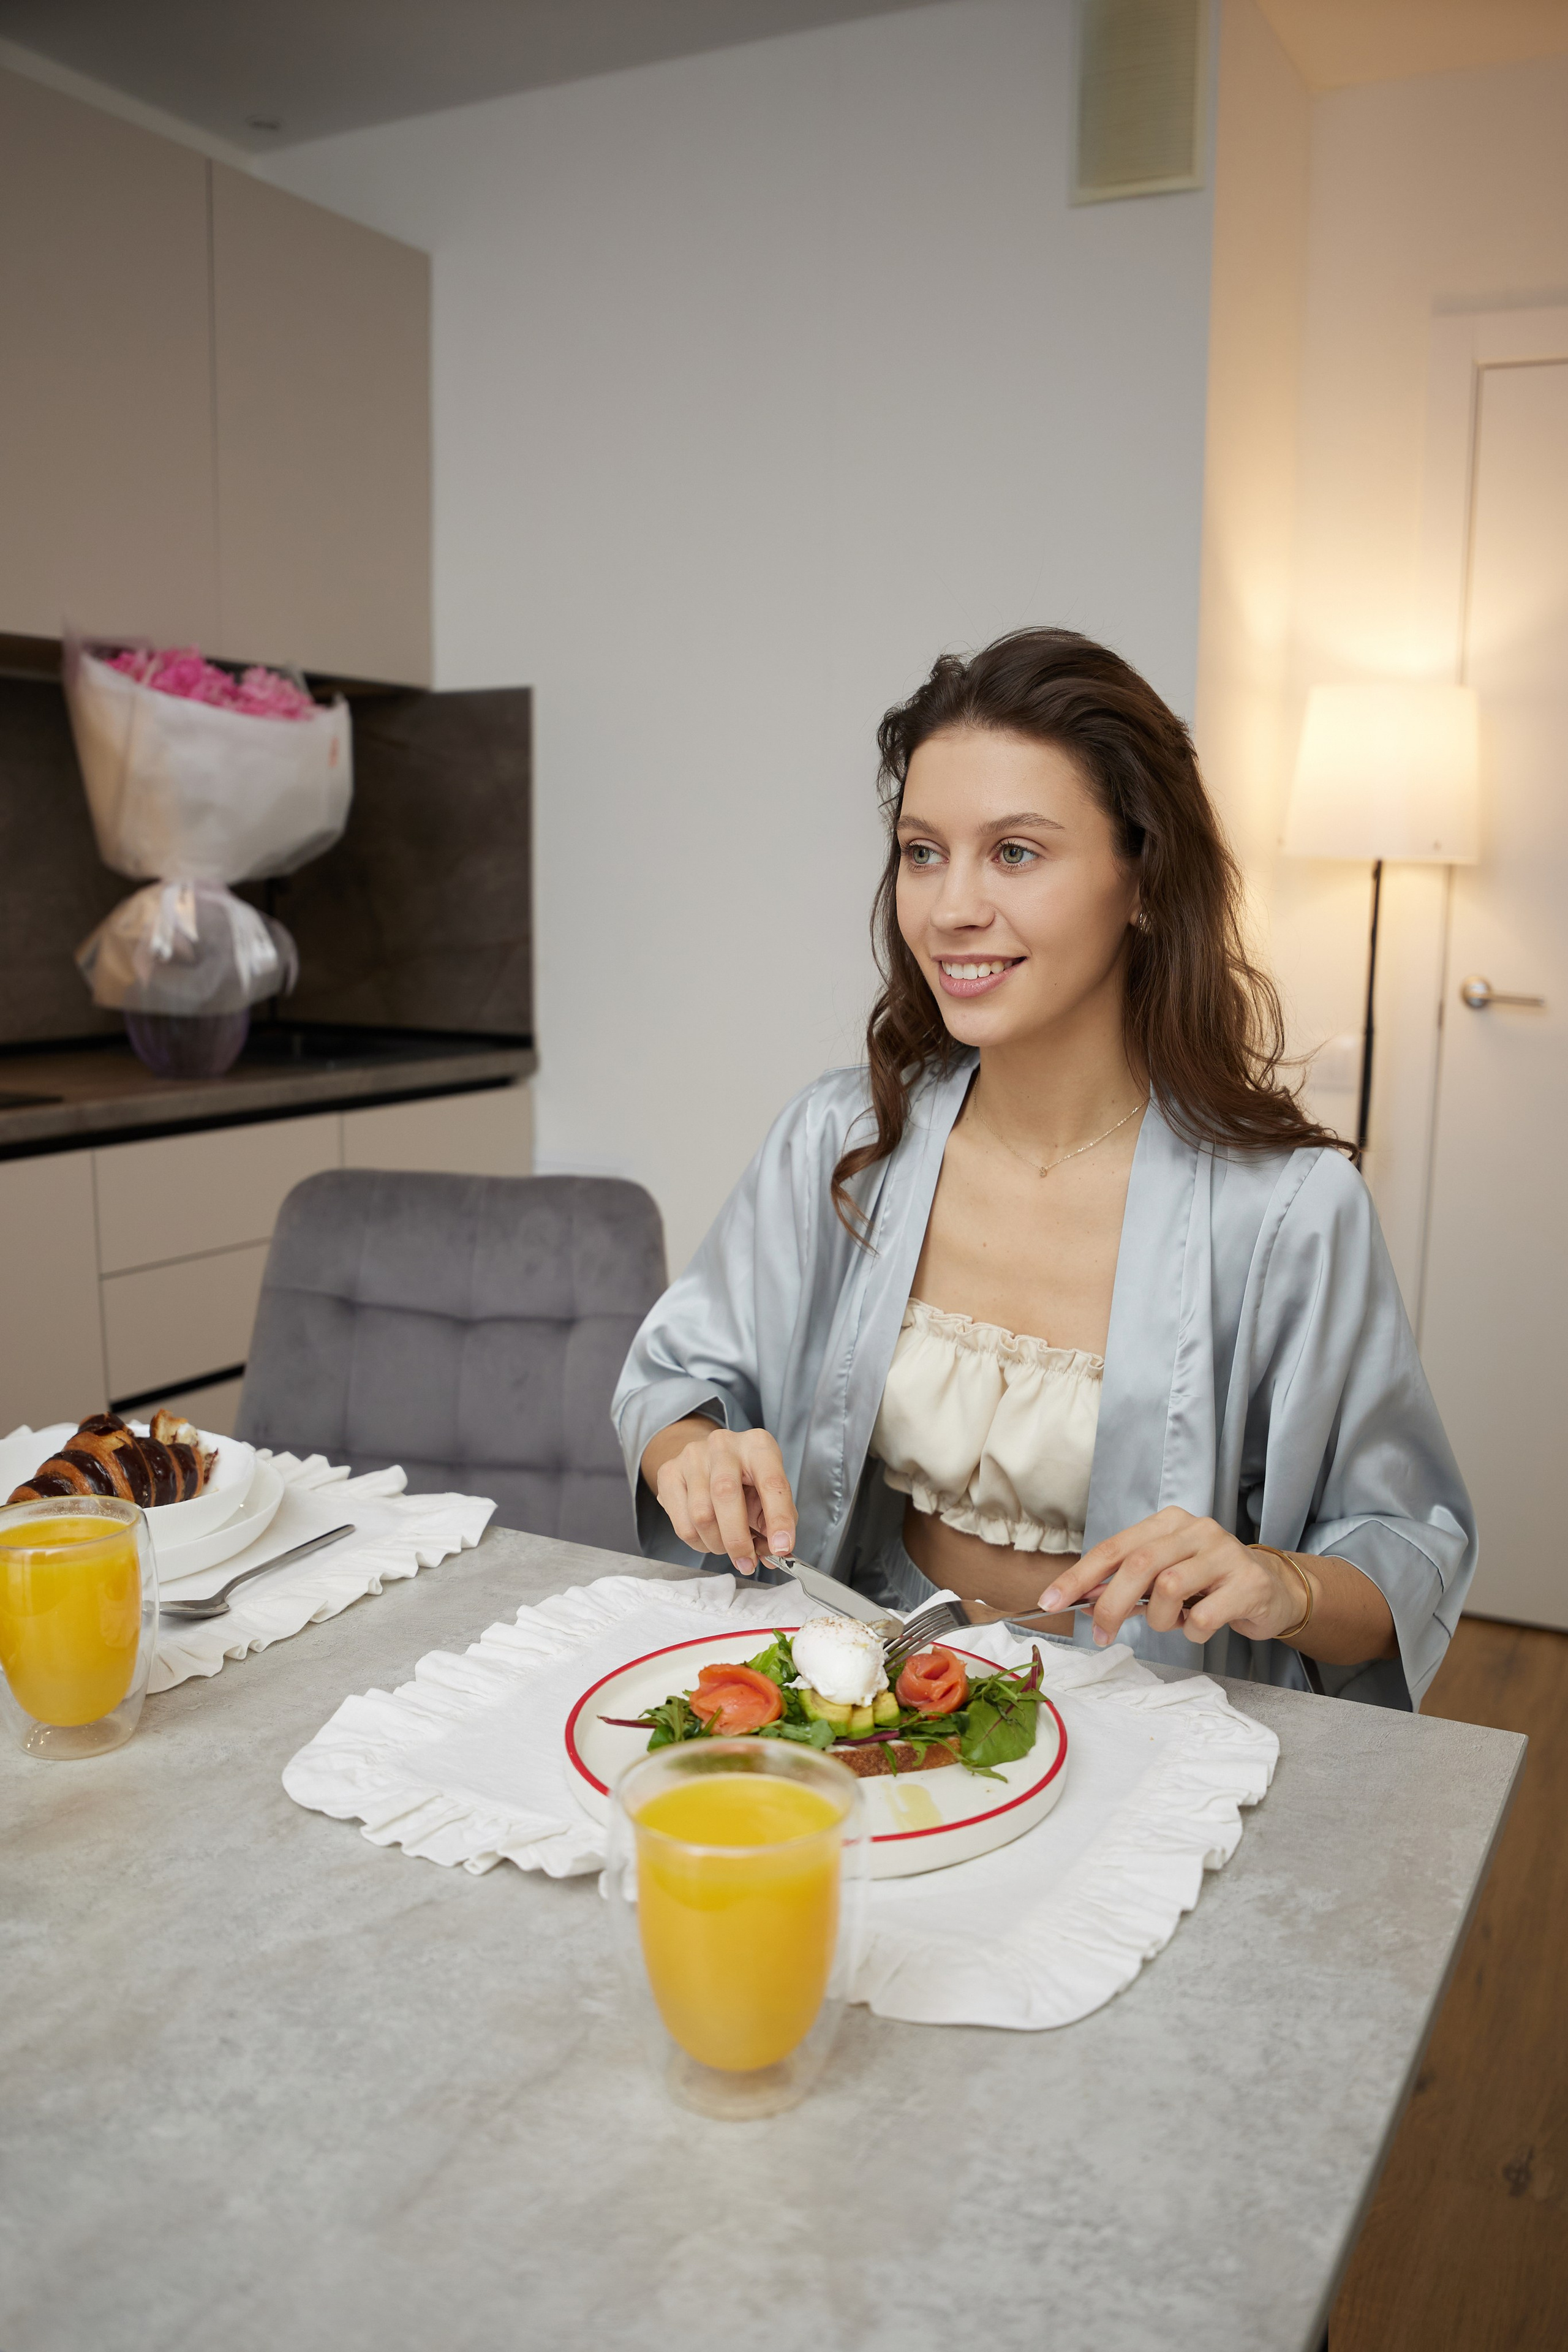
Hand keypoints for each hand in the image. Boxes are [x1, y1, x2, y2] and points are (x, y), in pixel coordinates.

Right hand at [646, 1422, 796, 1574]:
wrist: (707, 1457)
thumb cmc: (744, 1479)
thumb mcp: (767, 1492)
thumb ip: (774, 1521)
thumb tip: (773, 1554)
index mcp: (757, 1446)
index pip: (771, 1482)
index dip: (779, 1519)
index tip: (781, 1548)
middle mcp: (723, 1445)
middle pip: (726, 1495)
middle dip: (738, 1539)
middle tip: (747, 1563)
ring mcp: (692, 1457)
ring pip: (701, 1515)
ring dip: (718, 1544)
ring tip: (727, 1545)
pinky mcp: (669, 1473)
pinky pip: (682, 1525)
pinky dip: (699, 1543)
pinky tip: (708, 1537)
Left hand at [1038, 1509, 1310, 1648]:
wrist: (1272, 1589)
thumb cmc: (1209, 1583)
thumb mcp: (1164, 1578)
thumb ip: (1126, 1584)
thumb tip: (1082, 1599)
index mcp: (1168, 1523)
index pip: (1114, 1547)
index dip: (1078, 1576)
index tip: (1051, 1601)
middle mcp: (1196, 1529)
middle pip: (1138, 1564)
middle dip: (1111, 1604)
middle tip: (1101, 1634)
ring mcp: (1225, 1553)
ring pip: (1169, 1587)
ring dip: (1160, 1618)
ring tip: (1173, 1621)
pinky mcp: (1248, 1582)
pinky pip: (1203, 1615)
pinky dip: (1192, 1630)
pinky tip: (1200, 1626)